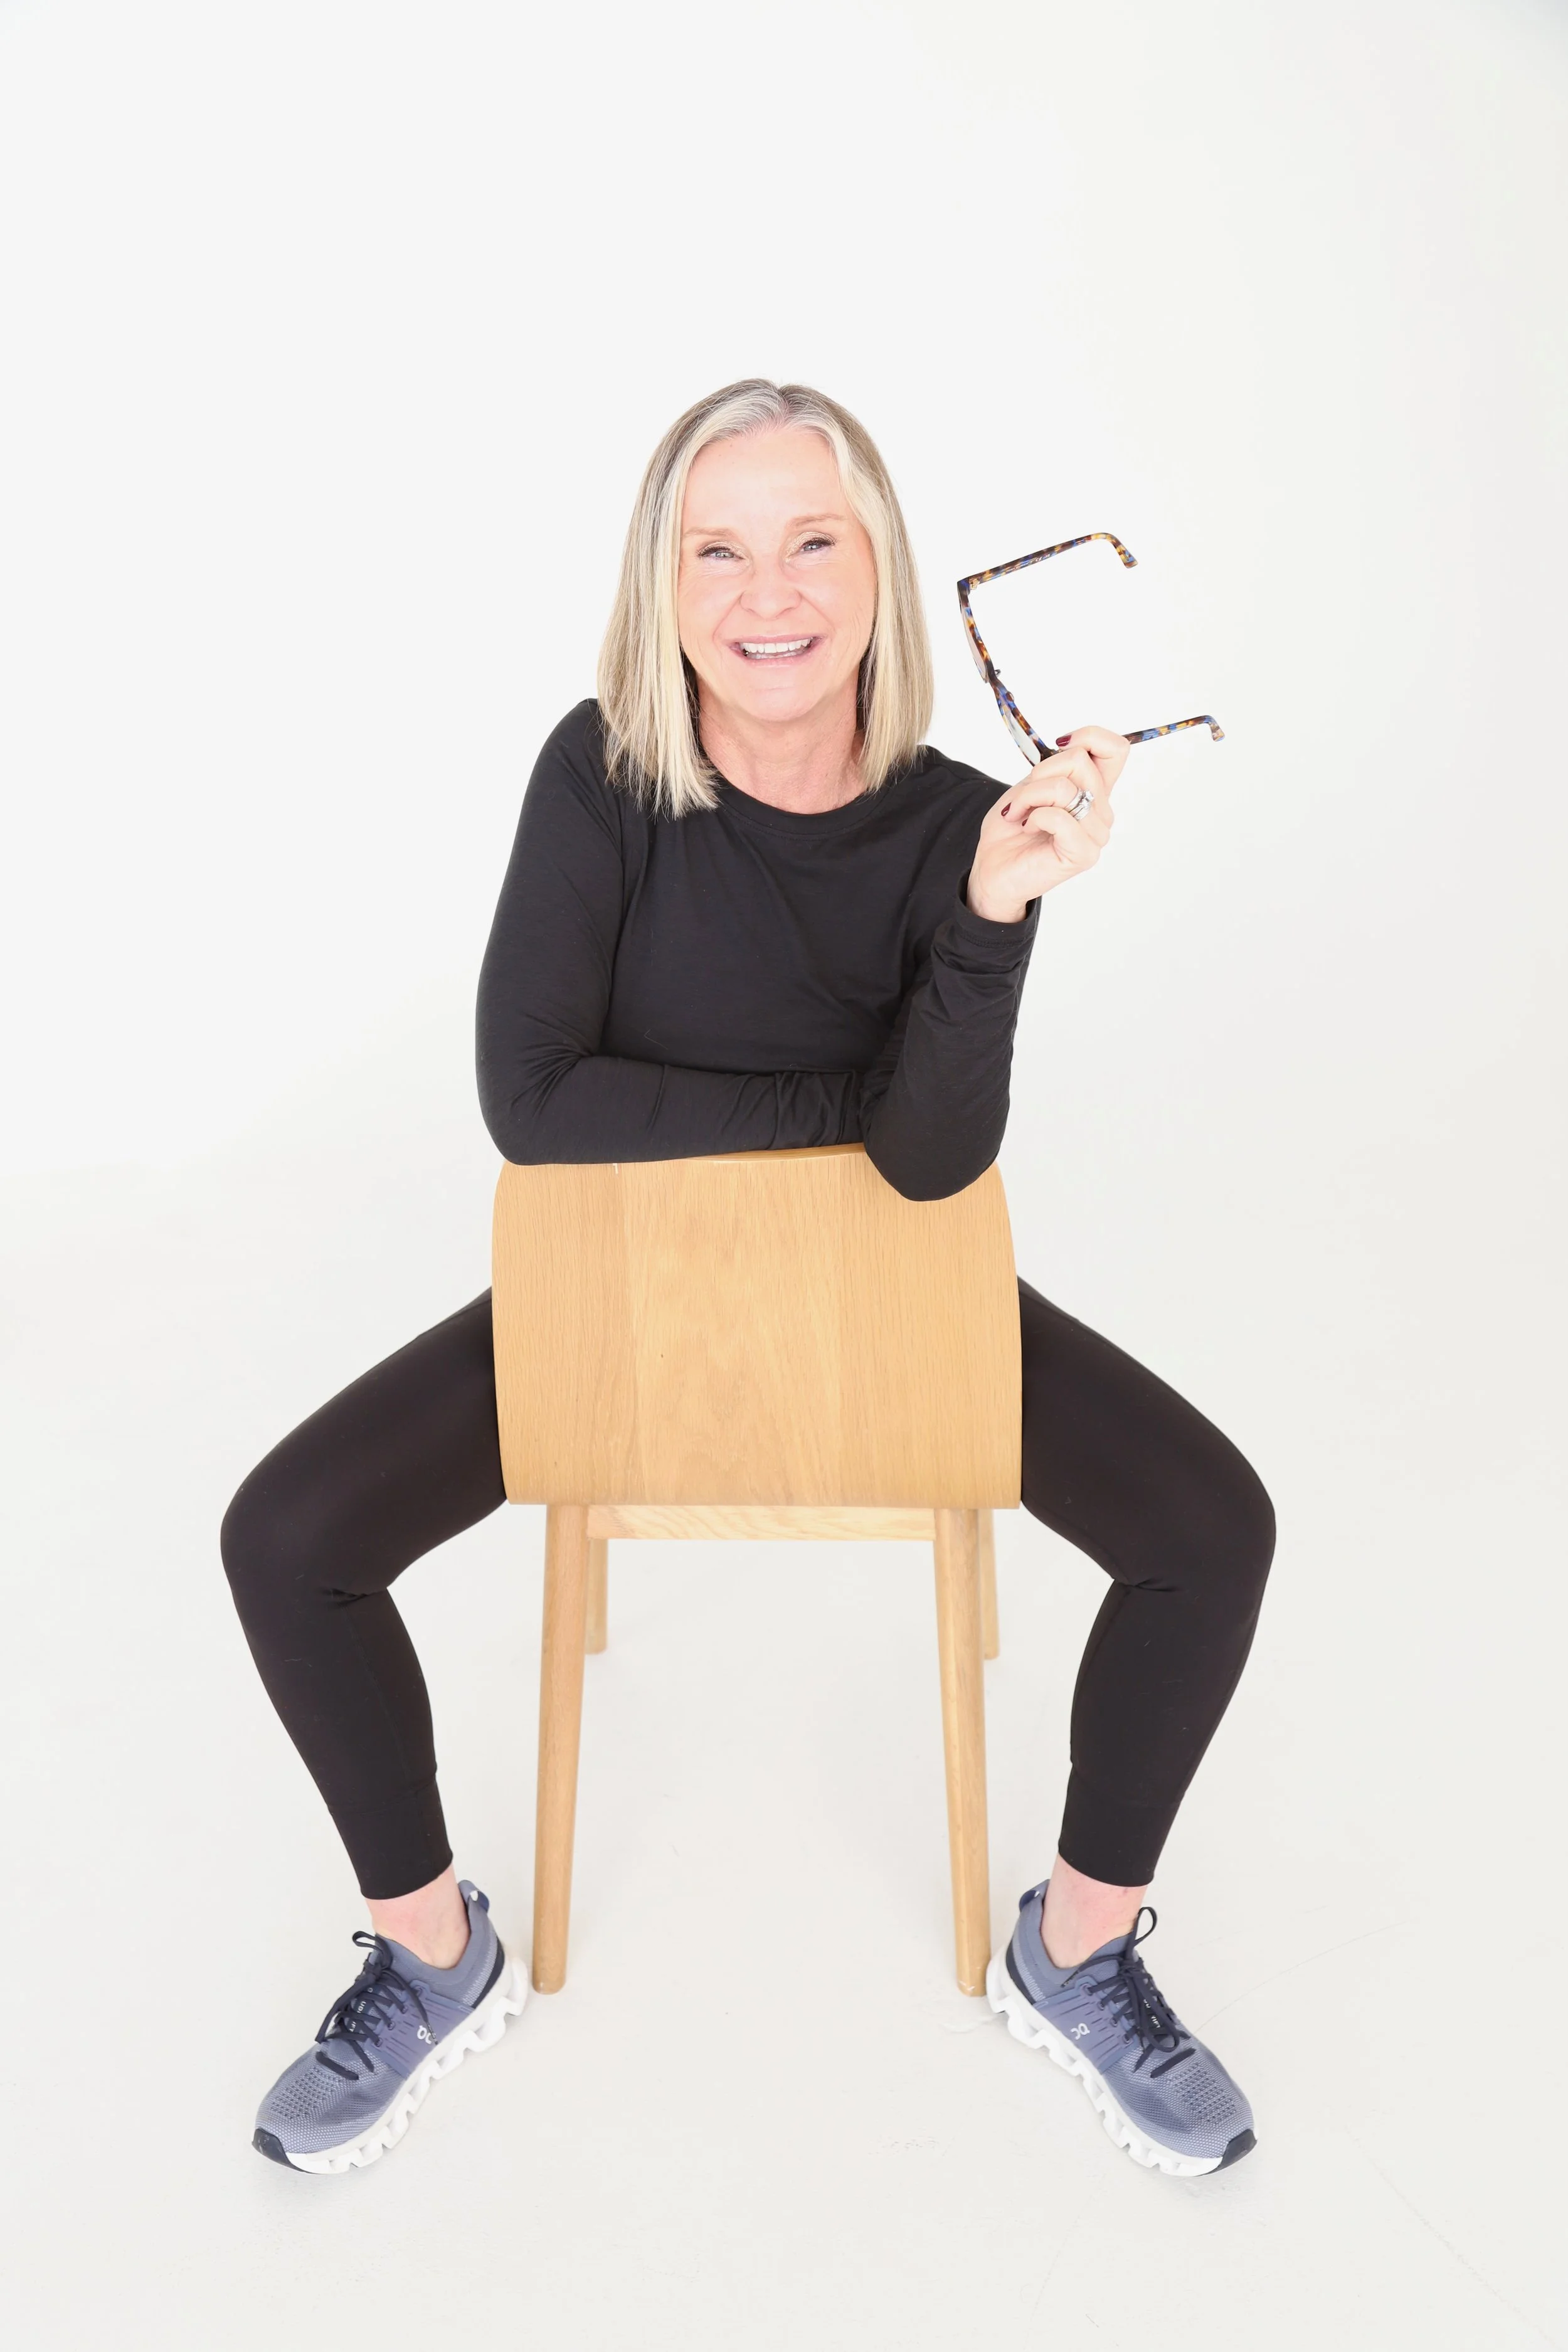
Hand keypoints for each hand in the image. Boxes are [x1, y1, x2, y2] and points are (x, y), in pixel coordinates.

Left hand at [965, 727, 1128, 923]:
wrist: (993, 868)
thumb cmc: (1012, 827)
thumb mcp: (1031, 783)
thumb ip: (1057, 766)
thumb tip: (1069, 744)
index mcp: (1095, 791)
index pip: (1117, 750)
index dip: (1090, 736)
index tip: (1059, 745)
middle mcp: (1101, 812)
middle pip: (1080, 761)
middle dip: (1039, 773)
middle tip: (1023, 798)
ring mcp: (1096, 835)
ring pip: (1064, 788)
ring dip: (1029, 796)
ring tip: (1019, 814)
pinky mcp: (1083, 854)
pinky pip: (1059, 817)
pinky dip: (1034, 816)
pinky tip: (1028, 828)